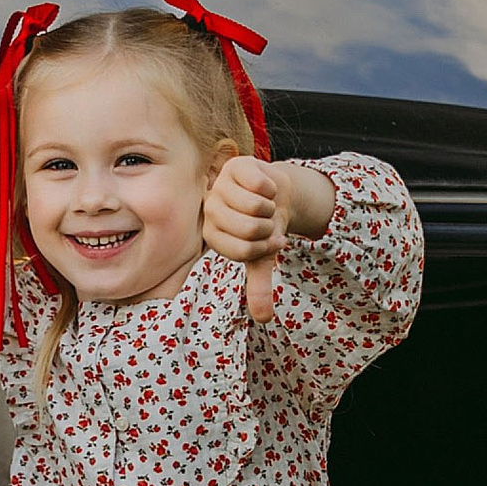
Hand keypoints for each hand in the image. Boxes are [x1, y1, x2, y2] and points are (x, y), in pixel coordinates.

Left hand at [201, 154, 334, 322]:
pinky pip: (262, 184)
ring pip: (255, 206)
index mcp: (213, 236)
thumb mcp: (262, 257)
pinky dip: (273, 188)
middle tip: (267, 221)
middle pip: (250, 229)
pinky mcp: (235, 167)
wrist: (276, 193)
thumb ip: (259, 286)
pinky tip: (266, 187)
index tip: (268, 240)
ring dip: (271, 207)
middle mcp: (210, 211)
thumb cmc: (265, 226)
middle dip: (269, 228)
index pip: (245, 251)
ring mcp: (220, 186)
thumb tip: (263, 318)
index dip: (265, 247)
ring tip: (266, 204)